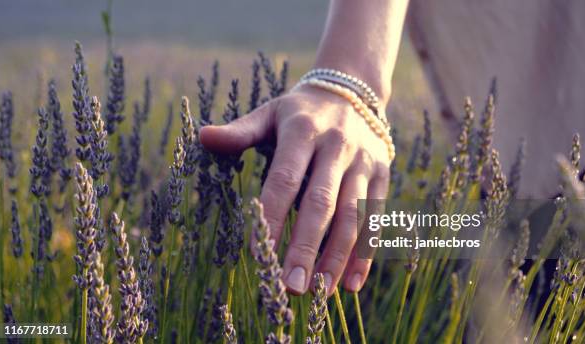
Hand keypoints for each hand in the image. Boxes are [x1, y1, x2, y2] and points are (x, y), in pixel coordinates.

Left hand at [200, 85, 390, 294]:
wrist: (354, 91)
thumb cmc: (301, 111)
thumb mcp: (270, 113)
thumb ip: (240, 131)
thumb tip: (203, 137)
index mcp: (303, 131)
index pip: (284, 179)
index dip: (271, 215)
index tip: (256, 252)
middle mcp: (337, 147)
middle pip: (320, 203)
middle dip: (305, 247)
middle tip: (290, 289)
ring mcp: (364, 162)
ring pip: (352, 216)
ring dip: (336, 258)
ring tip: (318, 293)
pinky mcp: (382, 176)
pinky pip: (375, 219)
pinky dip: (365, 253)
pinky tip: (351, 284)